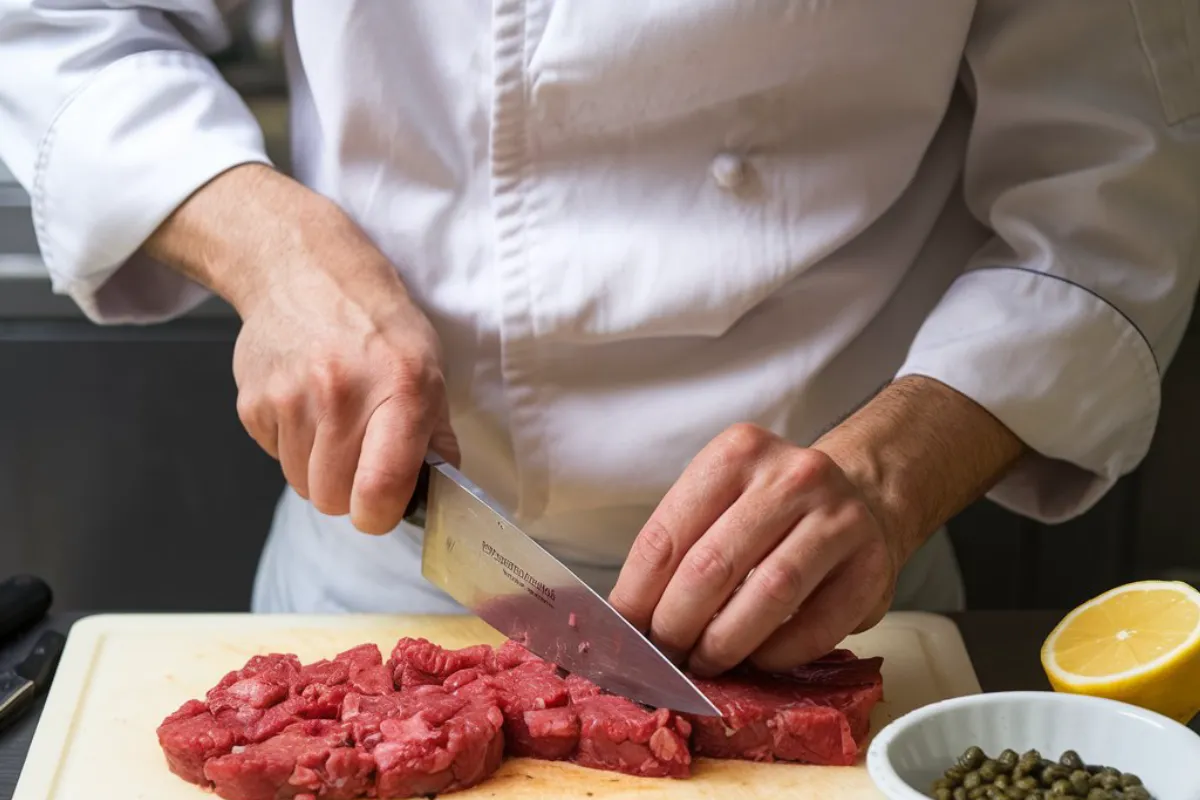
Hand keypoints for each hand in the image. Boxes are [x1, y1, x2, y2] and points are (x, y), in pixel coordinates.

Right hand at [144, 164, 457, 533]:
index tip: (384, 507)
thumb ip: (436, 437)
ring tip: (335, 422)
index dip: (381, 514)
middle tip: (362, 457)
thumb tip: (442, 495)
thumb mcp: (428, 368)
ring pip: (302, 484)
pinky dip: (292, 444)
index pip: (380, 489)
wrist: (304, 269)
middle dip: (350, 491)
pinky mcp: (252, 402)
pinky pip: (275, 457)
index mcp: (401, 388)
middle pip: (334, 499)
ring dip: (320, 468)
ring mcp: (290, 398)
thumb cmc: (376, 322)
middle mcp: (342, 394)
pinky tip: (306, 404)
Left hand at [609, 423, 898, 675]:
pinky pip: (816, 625)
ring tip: (704, 662)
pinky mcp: (872, 566)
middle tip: (663, 654)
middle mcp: (791, 476)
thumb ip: (681, 544)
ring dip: (724, 642)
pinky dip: (777, 653)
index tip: (623, 632)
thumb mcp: (722, 499)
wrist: (864, 496)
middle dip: (676, 624)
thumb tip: (630, 617)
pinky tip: (757, 660)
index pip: (667, 533)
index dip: (637, 594)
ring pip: (767, 594)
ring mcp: (838, 518)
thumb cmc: (772, 508)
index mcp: (738, 452)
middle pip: (713, 566)